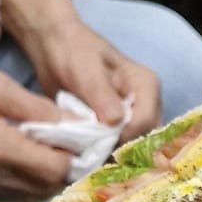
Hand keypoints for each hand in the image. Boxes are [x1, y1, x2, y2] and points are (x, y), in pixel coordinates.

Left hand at [0, 0, 160, 140]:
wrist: (54, 47)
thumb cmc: (71, 50)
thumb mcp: (85, 68)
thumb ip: (101, 93)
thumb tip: (116, 121)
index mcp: (146, 85)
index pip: (146, 121)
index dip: (123, 135)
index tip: (96, 140)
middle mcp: (146, 103)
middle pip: (143, 138)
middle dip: (118, 149)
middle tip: (89, 152)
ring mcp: (133, 116)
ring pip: (132, 147)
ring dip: (110, 154)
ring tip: (85, 154)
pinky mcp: (119, 127)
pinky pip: (118, 148)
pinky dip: (103, 154)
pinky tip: (85, 153)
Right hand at [0, 54, 71, 195]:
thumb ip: (33, 107)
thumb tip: (72, 122)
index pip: (56, 168)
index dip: (76, 155)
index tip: (83, 138)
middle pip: (49, 185)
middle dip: (67, 166)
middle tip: (69, 141)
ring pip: (33, 192)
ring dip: (48, 173)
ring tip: (48, 146)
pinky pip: (14, 193)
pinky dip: (27, 179)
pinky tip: (24, 157)